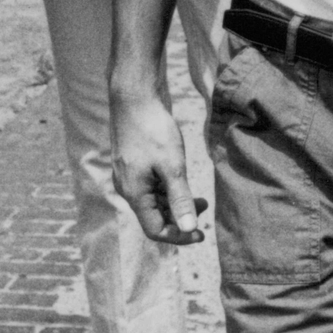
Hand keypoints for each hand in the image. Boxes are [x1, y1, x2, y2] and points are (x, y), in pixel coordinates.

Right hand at [110, 88, 203, 244]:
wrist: (135, 96)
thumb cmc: (153, 129)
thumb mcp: (172, 166)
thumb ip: (180, 199)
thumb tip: (189, 229)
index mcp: (134, 193)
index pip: (155, 230)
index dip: (179, 235)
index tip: (201, 232)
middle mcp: (128, 188)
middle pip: (154, 217)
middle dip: (180, 218)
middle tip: (204, 209)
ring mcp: (129, 176)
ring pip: (153, 202)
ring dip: (175, 204)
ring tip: (199, 196)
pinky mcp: (133, 164)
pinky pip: (150, 187)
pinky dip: (167, 190)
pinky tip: (182, 180)